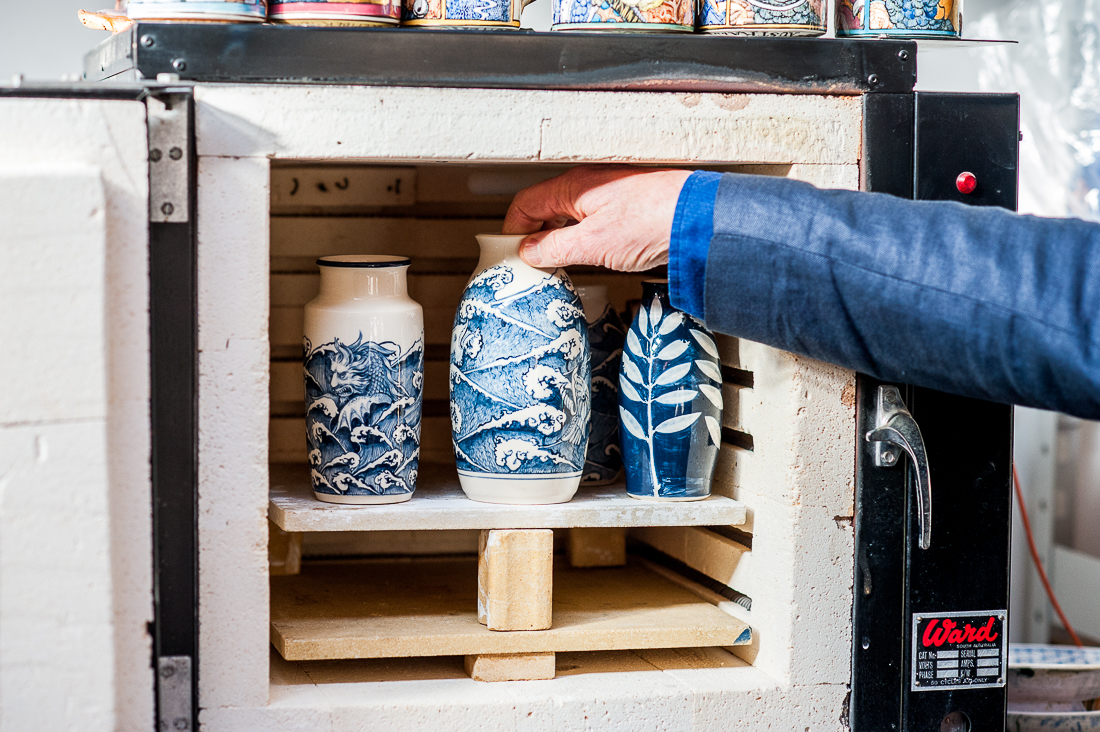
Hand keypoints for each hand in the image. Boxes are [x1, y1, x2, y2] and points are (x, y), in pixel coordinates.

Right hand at [502, 165, 691, 270]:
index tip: (508, 251)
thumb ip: (556, 247)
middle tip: (529, 261)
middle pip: (546, 207)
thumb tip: (530, 251)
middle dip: (533, 233)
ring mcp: (610, 196)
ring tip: (554, 263)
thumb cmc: (653, 221)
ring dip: (557, 237)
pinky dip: (579, 238)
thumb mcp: (592, 243)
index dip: (512, 227)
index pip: (526, 202)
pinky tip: (586, 255)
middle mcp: (590, 186)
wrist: (699, 220)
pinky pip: (591, 221)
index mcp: (574, 187)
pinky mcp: (628, 210)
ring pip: (569, 215)